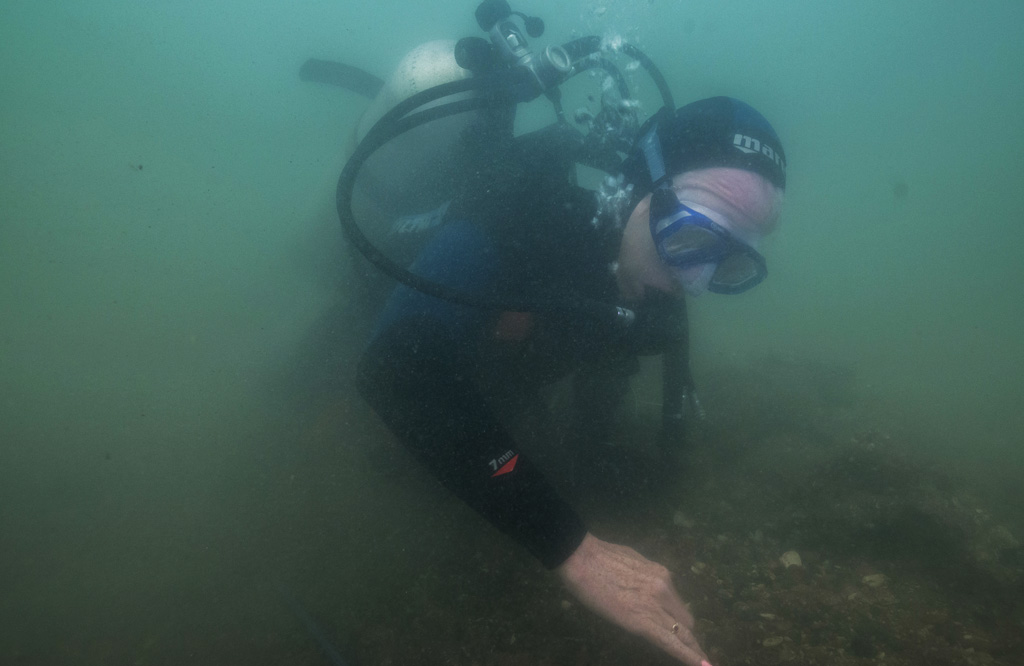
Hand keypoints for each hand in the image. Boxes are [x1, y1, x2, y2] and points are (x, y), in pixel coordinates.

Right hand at [557, 532, 710, 665]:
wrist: (582, 558)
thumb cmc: (599, 559)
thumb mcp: (633, 564)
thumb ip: (646, 580)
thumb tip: (647, 591)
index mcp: (661, 575)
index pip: (679, 606)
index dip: (684, 623)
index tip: (691, 634)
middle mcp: (664, 589)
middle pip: (685, 621)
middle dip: (688, 638)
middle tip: (693, 652)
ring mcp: (655, 606)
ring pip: (683, 634)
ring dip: (692, 650)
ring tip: (704, 664)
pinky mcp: (643, 622)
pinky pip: (670, 642)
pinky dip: (687, 656)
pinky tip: (701, 665)